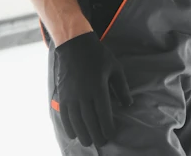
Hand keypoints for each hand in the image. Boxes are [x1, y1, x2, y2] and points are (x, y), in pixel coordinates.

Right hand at [53, 31, 132, 146]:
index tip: (111, 135)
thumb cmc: (99, 57)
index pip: (103, 114)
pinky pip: (64, 115)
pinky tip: (74, 134)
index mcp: (98, 88)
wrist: (75, 47)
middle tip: (101, 143)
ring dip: (82, 133)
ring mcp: (71, 96)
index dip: (107, 127)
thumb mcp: (115, 69)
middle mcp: (83, 95)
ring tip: (88, 142)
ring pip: (76, 121)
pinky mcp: (62, 96)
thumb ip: (122, 88)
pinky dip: (69, 127)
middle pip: (89, 121)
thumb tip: (128, 105)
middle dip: (96, 134)